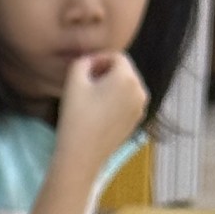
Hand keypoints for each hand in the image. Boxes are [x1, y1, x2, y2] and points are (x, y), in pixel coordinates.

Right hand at [54, 51, 147, 167]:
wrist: (81, 156)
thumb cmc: (76, 117)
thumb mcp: (73, 80)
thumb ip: (83, 61)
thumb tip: (91, 62)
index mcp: (128, 78)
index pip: (116, 57)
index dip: (98, 60)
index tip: (83, 73)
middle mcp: (141, 91)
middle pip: (124, 72)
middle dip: (106, 73)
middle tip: (86, 85)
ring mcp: (140, 109)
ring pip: (126, 88)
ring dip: (111, 87)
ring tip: (92, 99)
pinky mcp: (136, 123)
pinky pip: (127, 103)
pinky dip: (116, 102)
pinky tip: (99, 113)